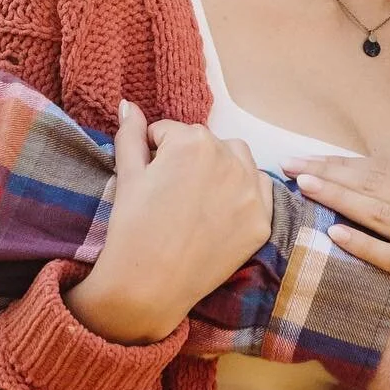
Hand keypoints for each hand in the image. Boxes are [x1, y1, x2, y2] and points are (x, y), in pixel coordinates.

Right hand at [66, 101, 272, 343]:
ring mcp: (249, 190)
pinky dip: (244, 194)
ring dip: (222, 167)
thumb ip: (131, 134)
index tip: (151, 178)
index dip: (157, 152)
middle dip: (190, 159)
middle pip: (208, 143)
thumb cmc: (132, 228)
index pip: (173, 132)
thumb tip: (127, 104)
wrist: (149, 285)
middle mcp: (228, 158)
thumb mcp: (127, 175)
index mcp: (192, 142)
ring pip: (239, 160)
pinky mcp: (262, 220)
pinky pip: (261, 190)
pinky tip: (221, 213)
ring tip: (198, 198)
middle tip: (172, 192)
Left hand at [288, 154, 389, 305]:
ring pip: (379, 212)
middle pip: (373, 183)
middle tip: (288, 165)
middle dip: (328, 174)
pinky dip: (366, 245)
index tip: (309, 158)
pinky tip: (336, 234)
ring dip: (338, 198)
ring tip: (303, 187)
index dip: (343, 164)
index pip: (382, 169)